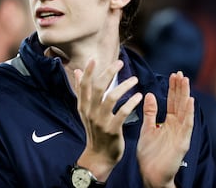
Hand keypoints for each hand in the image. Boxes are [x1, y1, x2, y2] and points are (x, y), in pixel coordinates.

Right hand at [74, 59, 142, 180]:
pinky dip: (131, 102)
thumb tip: (76, 71)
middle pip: (98, 87)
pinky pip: (122, 112)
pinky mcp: (112, 129)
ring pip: (111, 97)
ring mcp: (100, 120)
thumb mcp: (84, 111)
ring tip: (134, 79)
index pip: (84, 85)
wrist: (99, 156)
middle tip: (119, 63)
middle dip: (108, 73)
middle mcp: (90, 111)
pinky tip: (139, 96)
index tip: (93, 59)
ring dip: (123, 86)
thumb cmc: (94, 130)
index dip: (87, 71)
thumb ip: (81, 91)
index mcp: (83, 106)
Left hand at [137, 71, 193, 187]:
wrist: (150, 174)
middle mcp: (175, 126)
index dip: (173, 88)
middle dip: (179, 88)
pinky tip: (190, 101)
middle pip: (179, 103)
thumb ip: (150, 112)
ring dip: (185, 96)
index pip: (172, 102)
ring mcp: (180, 134)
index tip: (173, 74)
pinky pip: (186, 126)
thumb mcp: (147, 128)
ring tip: (185, 81)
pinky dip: (189, 113)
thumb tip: (151, 94)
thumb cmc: (149, 153)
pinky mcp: (182, 142)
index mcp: (167, 122)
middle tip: (180, 73)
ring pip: (185, 111)